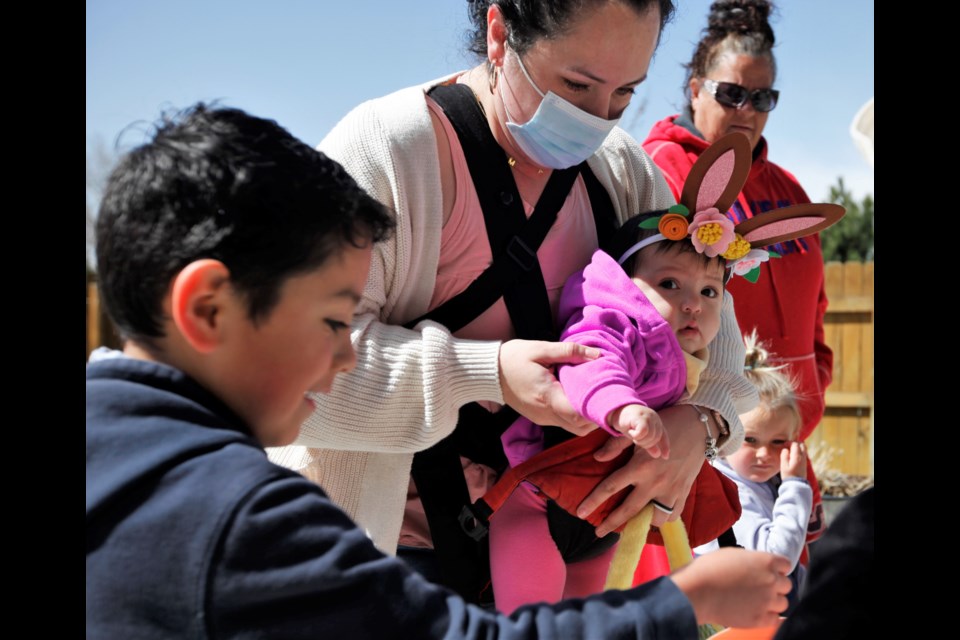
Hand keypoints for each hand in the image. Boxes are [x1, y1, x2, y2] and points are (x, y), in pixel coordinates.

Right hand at [498, 339, 599, 435]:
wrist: (488, 373)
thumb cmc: (513, 358)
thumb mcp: (541, 349)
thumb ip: (570, 352)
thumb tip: (597, 355)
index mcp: (547, 396)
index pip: (579, 414)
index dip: (598, 410)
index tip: (610, 397)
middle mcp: (546, 414)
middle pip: (581, 426)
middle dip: (597, 416)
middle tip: (608, 397)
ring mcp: (543, 419)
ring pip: (574, 428)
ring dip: (588, 417)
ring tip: (595, 397)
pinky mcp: (540, 418)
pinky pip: (564, 422)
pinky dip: (576, 415)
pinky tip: (578, 398)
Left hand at [577, 405, 706, 534]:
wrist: (698, 426)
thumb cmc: (665, 424)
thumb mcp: (638, 431)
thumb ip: (615, 444)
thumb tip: (597, 458)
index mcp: (640, 467)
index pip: (611, 487)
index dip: (594, 501)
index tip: (581, 512)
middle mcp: (654, 482)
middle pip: (629, 510)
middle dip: (611, 524)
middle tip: (598, 533)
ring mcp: (671, 490)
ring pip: (653, 518)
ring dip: (641, 523)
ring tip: (630, 524)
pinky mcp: (684, 492)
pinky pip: (672, 515)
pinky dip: (663, 519)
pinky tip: (654, 517)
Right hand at [609, 404, 669, 459]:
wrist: (617, 411)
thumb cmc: (629, 423)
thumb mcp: (640, 435)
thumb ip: (649, 444)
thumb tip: (658, 455)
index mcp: (656, 422)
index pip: (663, 436)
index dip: (665, 447)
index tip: (665, 457)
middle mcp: (655, 418)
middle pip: (655, 438)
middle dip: (645, 443)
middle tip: (635, 439)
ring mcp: (649, 417)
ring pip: (649, 436)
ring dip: (639, 440)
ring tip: (632, 434)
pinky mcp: (641, 417)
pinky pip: (643, 432)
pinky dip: (636, 435)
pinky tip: (630, 431)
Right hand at [670, 548, 791, 627]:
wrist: (697, 591)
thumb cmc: (709, 569)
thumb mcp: (732, 554)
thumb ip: (752, 560)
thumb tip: (756, 566)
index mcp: (766, 561)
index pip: (785, 565)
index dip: (777, 569)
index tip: (769, 572)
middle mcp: (771, 580)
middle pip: (786, 585)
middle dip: (775, 585)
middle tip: (760, 587)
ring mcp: (767, 601)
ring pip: (783, 603)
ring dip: (772, 602)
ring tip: (756, 601)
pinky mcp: (760, 619)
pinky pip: (775, 619)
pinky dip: (767, 616)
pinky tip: (755, 611)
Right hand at [780, 441, 806, 478]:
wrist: (796, 485)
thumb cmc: (788, 475)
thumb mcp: (783, 466)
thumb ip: (784, 456)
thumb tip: (785, 449)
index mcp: (797, 456)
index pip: (795, 444)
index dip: (789, 442)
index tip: (784, 445)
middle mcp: (803, 457)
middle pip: (802, 445)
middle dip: (795, 443)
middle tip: (788, 446)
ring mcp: (805, 461)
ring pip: (804, 449)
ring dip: (797, 447)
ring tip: (790, 451)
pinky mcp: (805, 464)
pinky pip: (803, 454)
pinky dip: (799, 452)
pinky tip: (793, 456)